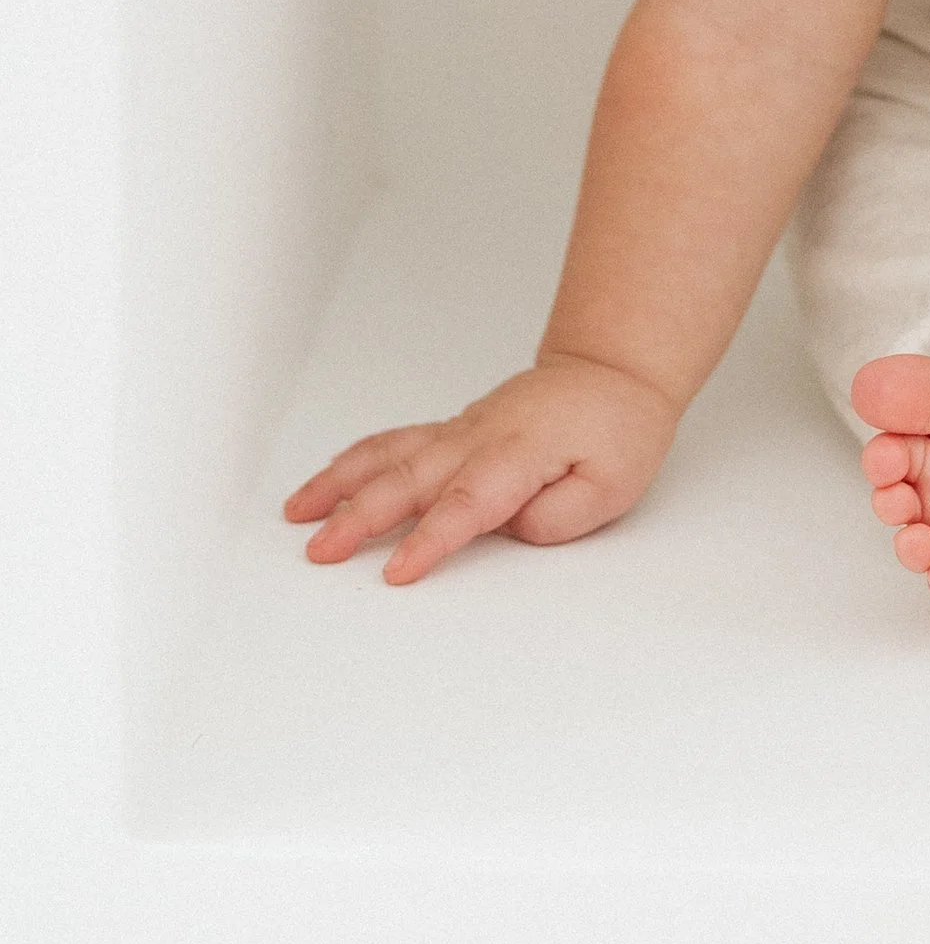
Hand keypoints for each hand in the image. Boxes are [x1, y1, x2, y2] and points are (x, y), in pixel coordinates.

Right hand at [282, 353, 680, 584]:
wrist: (612, 372)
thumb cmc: (617, 428)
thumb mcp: (614, 483)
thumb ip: (561, 516)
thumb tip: (511, 528)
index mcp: (519, 455)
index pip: (468, 503)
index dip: (430, 539)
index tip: (396, 571)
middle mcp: (480, 439)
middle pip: (411, 479)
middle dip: (361, 517)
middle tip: (321, 551)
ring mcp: (461, 431)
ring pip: (391, 454)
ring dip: (342, 483)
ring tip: (298, 513)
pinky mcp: (453, 431)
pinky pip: (396, 443)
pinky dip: (355, 460)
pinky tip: (325, 481)